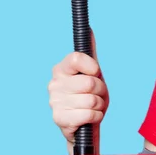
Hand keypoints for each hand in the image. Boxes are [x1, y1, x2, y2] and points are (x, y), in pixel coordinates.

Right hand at [48, 29, 108, 151]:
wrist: (85, 125)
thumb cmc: (90, 96)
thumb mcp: (93, 74)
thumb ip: (91, 54)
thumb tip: (89, 29)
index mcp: (61, 69)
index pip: (76, 58)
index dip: (92, 67)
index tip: (95, 73)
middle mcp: (54, 84)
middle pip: (90, 82)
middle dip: (101, 90)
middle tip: (96, 95)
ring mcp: (54, 102)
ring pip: (92, 99)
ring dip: (99, 105)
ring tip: (93, 107)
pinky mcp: (59, 119)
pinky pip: (89, 114)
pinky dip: (96, 116)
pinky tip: (89, 117)